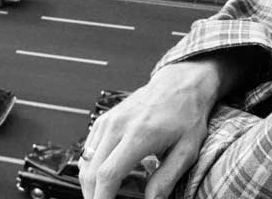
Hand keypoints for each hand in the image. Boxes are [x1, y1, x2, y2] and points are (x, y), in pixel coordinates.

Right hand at [79, 58, 226, 198]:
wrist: (179, 84)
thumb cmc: (186, 114)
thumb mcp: (186, 151)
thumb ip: (166, 179)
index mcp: (139, 135)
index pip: (108, 174)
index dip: (101, 198)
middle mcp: (118, 126)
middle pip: (90, 171)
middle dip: (92, 196)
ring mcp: (108, 121)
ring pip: (85, 161)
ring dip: (89, 184)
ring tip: (104, 195)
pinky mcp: (105, 119)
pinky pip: (87, 149)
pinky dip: (90, 167)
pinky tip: (103, 177)